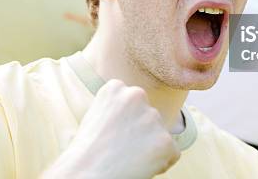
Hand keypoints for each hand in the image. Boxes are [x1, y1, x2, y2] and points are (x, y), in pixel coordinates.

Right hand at [45, 79, 179, 178]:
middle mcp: (136, 95)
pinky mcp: (165, 140)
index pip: (133, 102)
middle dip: (141, 133)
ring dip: (150, 147)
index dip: (126, 123)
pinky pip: (171, 153)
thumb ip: (116, 109)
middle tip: (121, 149)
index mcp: (116, 87)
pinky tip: (140, 167)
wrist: (86, 174)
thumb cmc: (85, 153)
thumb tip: (135, 117)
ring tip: (127, 158)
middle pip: (148, 116)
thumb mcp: (94, 117)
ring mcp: (152, 117)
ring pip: (160, 134)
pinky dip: (161, 162)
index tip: (112, 134)